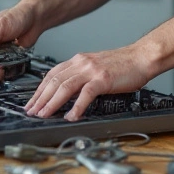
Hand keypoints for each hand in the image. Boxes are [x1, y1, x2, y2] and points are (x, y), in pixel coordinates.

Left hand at [25, 45, 154, 120]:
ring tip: (44, 115)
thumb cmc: (123, 65)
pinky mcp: (103, 79)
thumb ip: (81, 76)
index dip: (39, 90)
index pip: (51, 75)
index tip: (32, 102)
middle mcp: (82, 63)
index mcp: (78, 60)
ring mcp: (92, 70)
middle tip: (31, 112)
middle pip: (54, 81)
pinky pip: (86, 94)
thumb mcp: (96, 67)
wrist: (142, 57)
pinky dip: (77, 106)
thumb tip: (67, 94)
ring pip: (64, 87)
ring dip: (52, 103)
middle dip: (40, 98)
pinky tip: (71, 116)